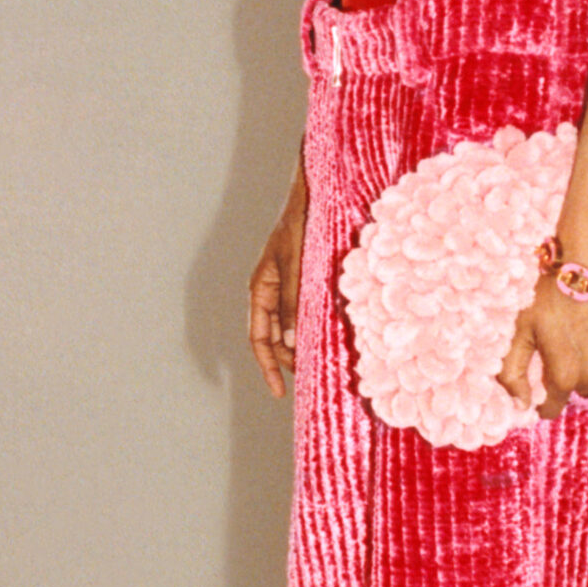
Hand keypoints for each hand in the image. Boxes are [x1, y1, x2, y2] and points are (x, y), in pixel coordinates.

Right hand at [249, 171, 307, 396]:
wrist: (315, 194)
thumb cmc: (302, 225)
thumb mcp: (296, 266)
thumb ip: (292, 303)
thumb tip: (286, 343)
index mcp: (261, 288)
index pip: (258, 338)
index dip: (267, 366)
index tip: (280, 392)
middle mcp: (271, 291)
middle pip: (273, 337)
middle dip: (287, 361)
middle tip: (309, 379)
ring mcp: (288, 286)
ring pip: (289, 326)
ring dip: (300, 346)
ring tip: (319, 364)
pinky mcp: (305, 280)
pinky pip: (303, 312)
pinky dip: (311, 328)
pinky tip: (328, 337)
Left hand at [496, 272, 587, 420]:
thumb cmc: (556, 291)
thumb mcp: (523, 327)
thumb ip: (513, 371)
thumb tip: (521, 406)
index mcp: (564, 376)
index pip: (553, 407)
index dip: (546, 400)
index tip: (547, 388)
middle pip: (580, 393)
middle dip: (573, 377)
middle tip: (571, 348)